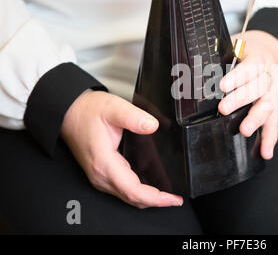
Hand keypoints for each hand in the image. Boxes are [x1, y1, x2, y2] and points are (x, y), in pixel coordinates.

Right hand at [61, 90, 182, 208]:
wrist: (68, 111)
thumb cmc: (87, 111)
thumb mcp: (113, 108)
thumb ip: (135, 117)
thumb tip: (152, 126)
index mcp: (104, 163)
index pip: (134, 191)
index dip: (156, 198)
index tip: (172, 198)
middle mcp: (100, 175)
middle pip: (132, 198)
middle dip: (156, 202)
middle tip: (175, 199)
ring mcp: (99, 176)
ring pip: (127, 197)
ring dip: (148, 198)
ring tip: (168, 195)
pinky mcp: (101, 173)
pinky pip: (122, 190)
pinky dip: (139, 193)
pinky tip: (151, 188)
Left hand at [218, 30, 277, 159]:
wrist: (271, 56)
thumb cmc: (246, 55)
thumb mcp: (233, 49)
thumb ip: (219, 59)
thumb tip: (189, 70)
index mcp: (258, 59)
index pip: (250, 67)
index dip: (237, 76)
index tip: (222, 86)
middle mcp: (269, 76)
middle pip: (259, 87)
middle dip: (241, 99)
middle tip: (224, 109)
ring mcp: (273, 93)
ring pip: (269, 105)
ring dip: (256, 119)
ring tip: (244, 130)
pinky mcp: (275, 107)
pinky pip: (274, 123)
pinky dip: (269, 139)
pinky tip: (264, 152)